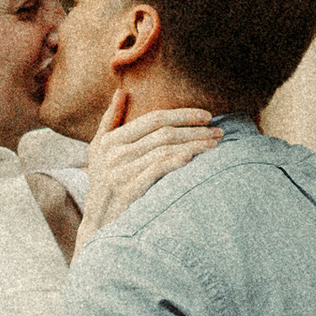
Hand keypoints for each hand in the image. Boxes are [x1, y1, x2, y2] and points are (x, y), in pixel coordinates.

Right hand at [77, 89, 219, 236]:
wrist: (96, 224)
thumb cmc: (101, 183)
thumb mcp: (98, 150)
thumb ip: (110, 120)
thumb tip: (121, 91)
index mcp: (111, 140)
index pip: (153, 119)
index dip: (182, 114)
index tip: (206, 116)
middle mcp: (115, 154)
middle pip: (163, 134)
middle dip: (195, 130)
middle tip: (219, 131)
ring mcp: (121, 173)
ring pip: (164, 151)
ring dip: (194, 145)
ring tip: (215, 145)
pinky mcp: (129, 191)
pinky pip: (156, 171)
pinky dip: (174, 162)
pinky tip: (192, 158)